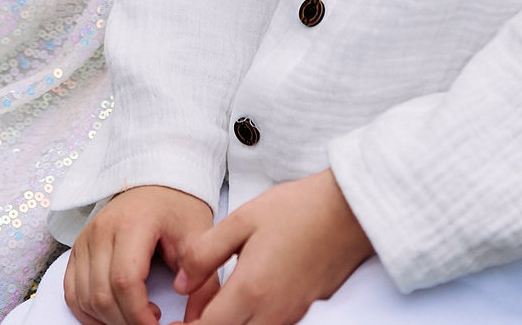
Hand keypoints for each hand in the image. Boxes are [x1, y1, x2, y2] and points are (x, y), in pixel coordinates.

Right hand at [66, 186, 217, 324]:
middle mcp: (101, 230)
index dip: (139, 314)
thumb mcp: (200, 238)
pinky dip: (88, 312)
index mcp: (133, 224)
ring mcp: (85, 238)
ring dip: (108, 320)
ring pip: (84, 297)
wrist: (159, 183)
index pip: (125, 281)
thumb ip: (203, 280)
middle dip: (125, 322)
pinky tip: (113, 315)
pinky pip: (72, 291)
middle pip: (102, 294)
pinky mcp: (78, 248)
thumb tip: (192, 321)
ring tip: (136, 317)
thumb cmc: (179, 209)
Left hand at [174, 170, 373, 324]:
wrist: (350, 210)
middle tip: (189, 318)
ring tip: (213, 309)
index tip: (171, 323)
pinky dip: (250, 322)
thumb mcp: (242, 220)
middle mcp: (272, 311)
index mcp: (251, 290)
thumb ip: (204, 254)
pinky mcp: (305, 310)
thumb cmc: (299, 209)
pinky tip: (242, 305)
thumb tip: (182, 283)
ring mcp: (291, 314)